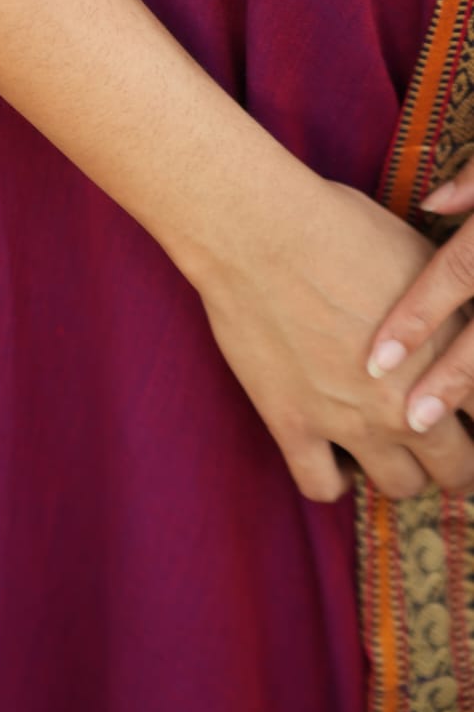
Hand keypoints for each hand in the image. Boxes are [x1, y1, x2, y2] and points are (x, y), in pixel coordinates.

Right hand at [194, 175, 473, 501]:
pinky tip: (336, 453)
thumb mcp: (422, 259)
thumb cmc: (339, 226)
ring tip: (390, 444)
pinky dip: (335, 478)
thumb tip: (468, 330)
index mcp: (447, 357)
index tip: (466, 414)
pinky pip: (322, 486)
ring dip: (403, 470)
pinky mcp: (293, 423)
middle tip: (442, 440)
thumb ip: (456, 312)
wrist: (259, 229)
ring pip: (400, 486)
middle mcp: (409, 401)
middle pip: (457, 468)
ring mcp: (350, 420)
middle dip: (457, 459)